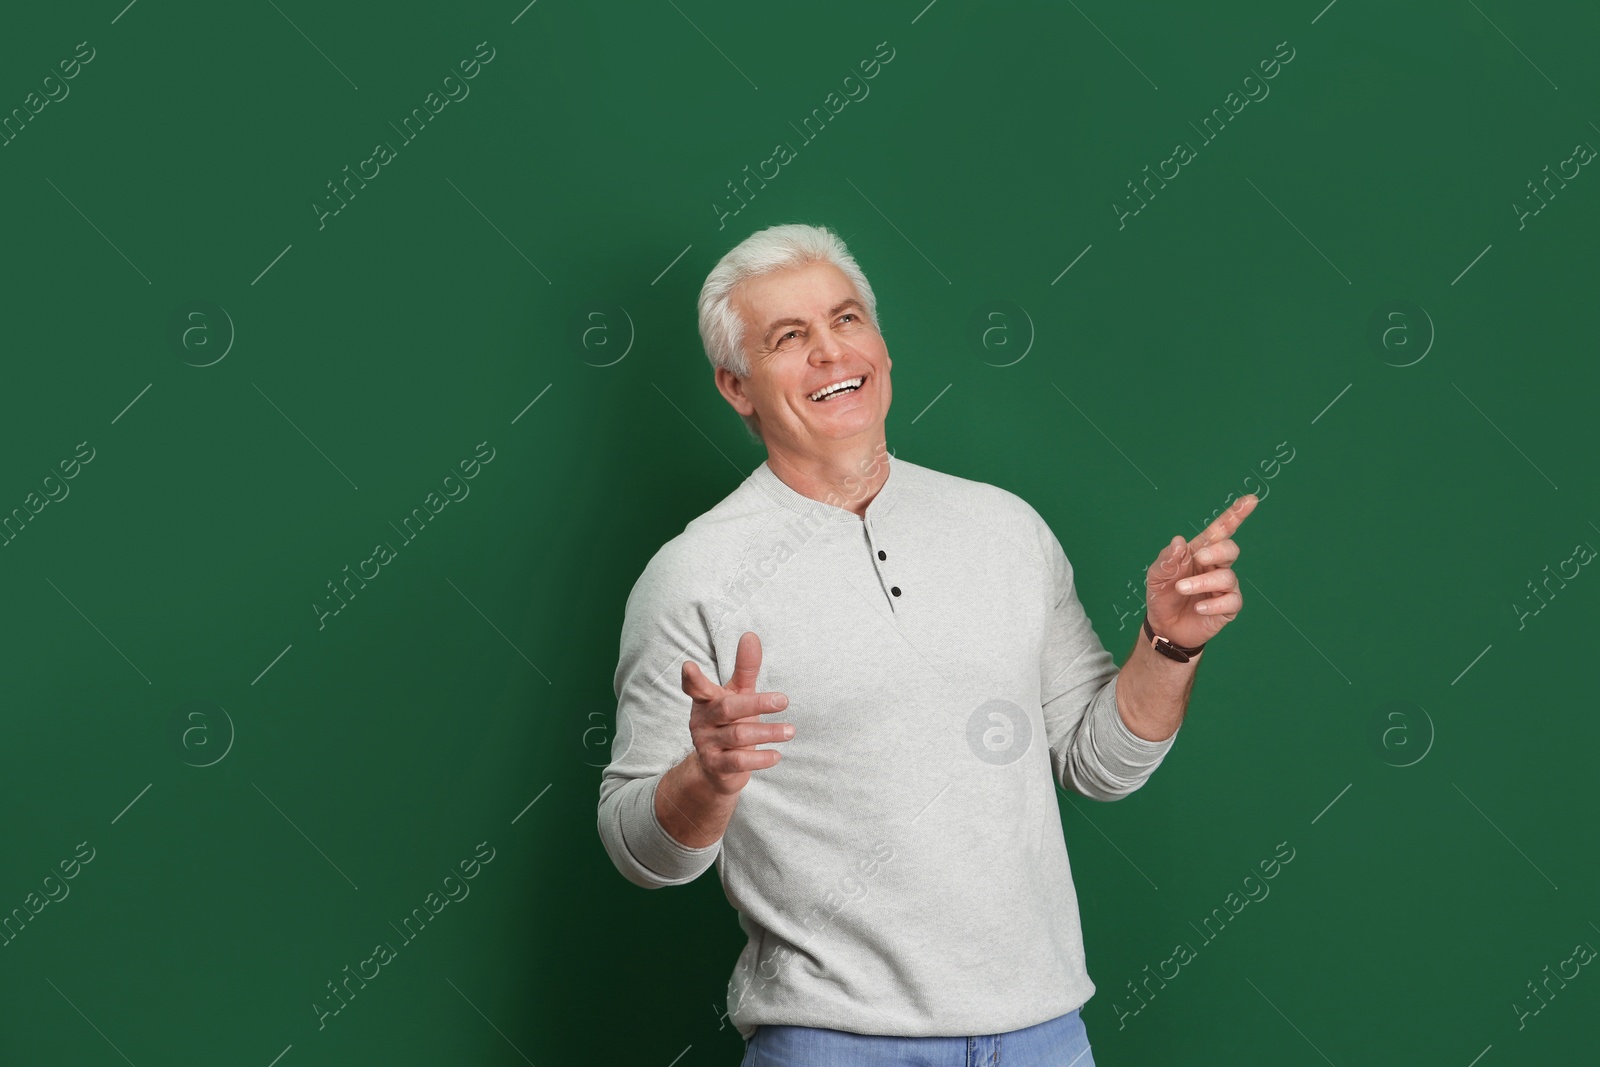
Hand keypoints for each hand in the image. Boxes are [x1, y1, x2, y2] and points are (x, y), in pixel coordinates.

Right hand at [681, 631, 793, 796]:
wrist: (717, 768)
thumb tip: (750, 635)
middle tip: (784, 700)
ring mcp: (707, 744)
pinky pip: (738, 761)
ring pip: (738, 735)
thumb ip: (745, 667)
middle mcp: (703, 720)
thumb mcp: (737, 693)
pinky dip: (759, 758)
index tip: (688, 666)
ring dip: (767, 732)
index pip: (696, 687)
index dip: (692, 678)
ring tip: (790, 730)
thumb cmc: (730, 722)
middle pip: (728, 709)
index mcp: (706, 700)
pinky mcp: (716, 766)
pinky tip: (777, 755)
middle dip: (756, 704)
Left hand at [1145, 494, 1259, 649]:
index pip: (1221, 530)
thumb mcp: (1157, 575)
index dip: (1235, 514)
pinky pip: (1232, 601)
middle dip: (1217, 551)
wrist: (1164, 626)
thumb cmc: (1163, 594)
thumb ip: (1167, 559)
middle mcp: (1216, 566)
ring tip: (1181, 588)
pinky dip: (1214, 603)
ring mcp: (1223, 586)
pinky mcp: (1227, 607)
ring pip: (1227, 576)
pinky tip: (1199, 606)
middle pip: (1230, 549)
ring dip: (1203, 581)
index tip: (1250, 500)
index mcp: (1200, 552)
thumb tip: (1179, 541)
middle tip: (1199, 557)